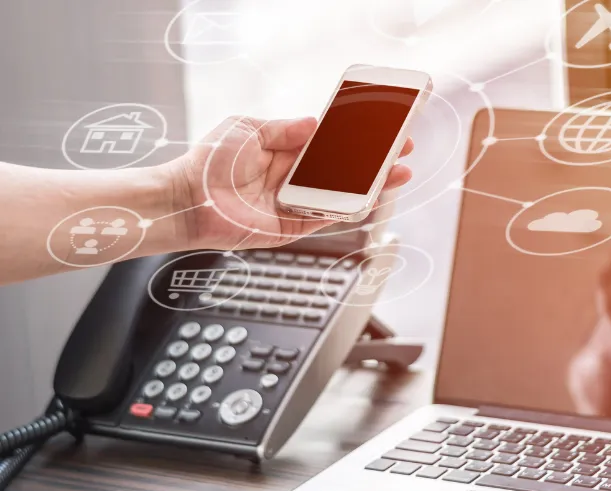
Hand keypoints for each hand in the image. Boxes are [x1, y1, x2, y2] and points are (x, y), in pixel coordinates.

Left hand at [169, 116, 414, 249]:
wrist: (186, 200)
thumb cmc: (208, 162)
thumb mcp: (247, 129)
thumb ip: (284, 128)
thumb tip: (316, 122)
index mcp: (286, 151)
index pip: (331, 143)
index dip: (357, 137)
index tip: (382, 127)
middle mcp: (294, 177)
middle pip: (345, 169)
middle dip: (375, 160)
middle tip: (403, 150)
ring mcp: (296, 202)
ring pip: (344, 194)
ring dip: (373, 185)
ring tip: (399, 173)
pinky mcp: (292, 226)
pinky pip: (328, 217)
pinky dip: (350, 208)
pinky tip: (371, 197)